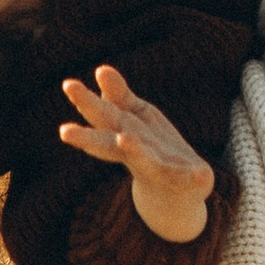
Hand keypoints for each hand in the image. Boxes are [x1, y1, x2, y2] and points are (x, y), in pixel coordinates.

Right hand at [59, 64, 214, 245]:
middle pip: (110, 144)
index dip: (86, 102)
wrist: (176, 194)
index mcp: (124, 134)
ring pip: (145, 161)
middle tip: (64, 131)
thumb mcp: (136, 118)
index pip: (103, 117)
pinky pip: (191, 179)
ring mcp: (161, 170)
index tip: (68, 86)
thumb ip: (120, 96)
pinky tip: (201, 173)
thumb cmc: (151, 149)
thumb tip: (101, 70)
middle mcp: (136, 155)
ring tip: (125, 139)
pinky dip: (194, 177)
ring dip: (134, 150)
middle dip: (89, 138)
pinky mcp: (187, 181)